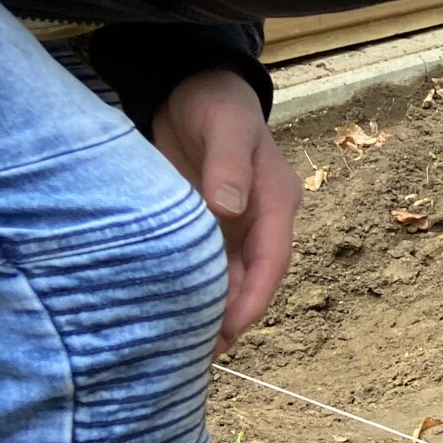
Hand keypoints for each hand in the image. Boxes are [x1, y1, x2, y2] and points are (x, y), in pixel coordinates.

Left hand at [152, 69, 301, 357]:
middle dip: (231, 320)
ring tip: (181, 350)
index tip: (230, 329)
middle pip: (252, 280)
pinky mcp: (203, 226)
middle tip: (200, 357)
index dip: (254, 297)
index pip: (272, 259)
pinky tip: (167, 316)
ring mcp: (231, 227)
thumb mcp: (225, 126)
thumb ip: (229, 166)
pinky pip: (203, 267)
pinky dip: (191, 293)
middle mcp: (258, 221)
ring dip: (211, 313)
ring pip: (227, 280)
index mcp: (275, 201)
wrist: (191, 85)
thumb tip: (230, 208)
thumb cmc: (215, 102)